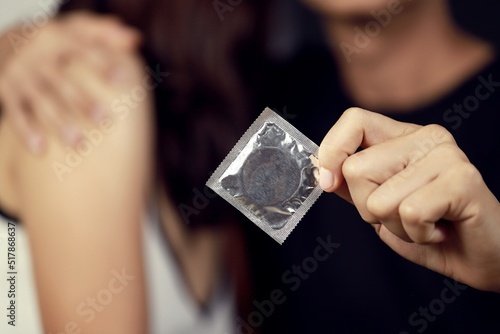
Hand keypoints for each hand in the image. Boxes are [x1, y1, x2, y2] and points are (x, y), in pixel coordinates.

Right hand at [0, 11, 139, 153]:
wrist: (3, 38)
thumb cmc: (54, 41)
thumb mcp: (74, 30)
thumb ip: (103, 33)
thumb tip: (135, 40)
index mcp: (58, 40)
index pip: (82, 51)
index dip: (103, 65)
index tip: (124, 80)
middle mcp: (38, 57)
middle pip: (62, 82)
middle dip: (83, 101)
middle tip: (106, 121)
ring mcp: (20, 75)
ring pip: (41, 101)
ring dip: (59, 123)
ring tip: (79, 144)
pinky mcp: (6, 90)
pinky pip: (16, 112)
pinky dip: (26, 131)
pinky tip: (41, 150)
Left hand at [318, 107, 499, 292]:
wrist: (481, 257)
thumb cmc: (430, 229)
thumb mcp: (380, 206)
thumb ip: (353, 184)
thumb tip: (320, 168)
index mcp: (403, 138)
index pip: (354, 120)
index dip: (332, 150)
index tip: (330, 182)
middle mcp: (426, 138)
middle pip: (356, 168)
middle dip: (369, 209)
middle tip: (404, 215)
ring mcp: (447, 155)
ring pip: (378, 198)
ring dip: (396, 226)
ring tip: (425, 224)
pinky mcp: (463, 180)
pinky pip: (410, 212)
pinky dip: (418, 235)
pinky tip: (440, 230)